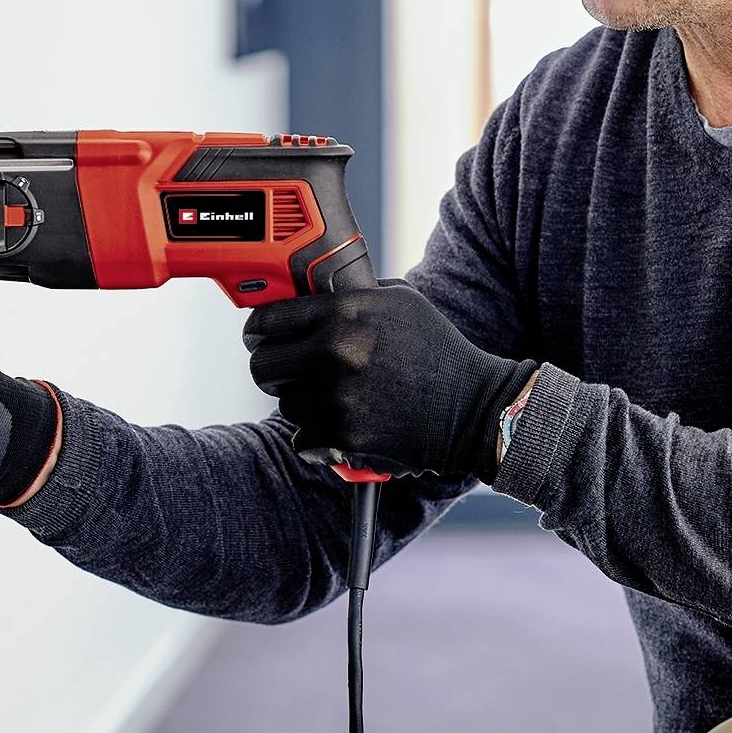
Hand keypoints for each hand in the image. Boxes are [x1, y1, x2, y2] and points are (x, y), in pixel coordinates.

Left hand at [241, 283, 537, 480]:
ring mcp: (338, 397)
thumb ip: (348, 296)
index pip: (267, 320)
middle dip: (273, 368)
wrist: (472, 407)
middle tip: (290, 369)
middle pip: (262, 366)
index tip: (261, 337)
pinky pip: (302, 437)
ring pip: (284, 403)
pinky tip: (344, 421)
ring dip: (302, 401)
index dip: (259, 330)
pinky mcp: (344, 436)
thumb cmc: (435, 350)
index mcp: (343, 312)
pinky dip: (317, 435)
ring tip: (336, 395)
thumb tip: (304, 295)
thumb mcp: (397, 301)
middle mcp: (335, 352)